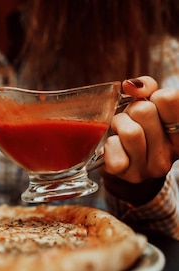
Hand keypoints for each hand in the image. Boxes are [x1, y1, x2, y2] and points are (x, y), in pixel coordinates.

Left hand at [102, 76, 178, 203]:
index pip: (169, 98)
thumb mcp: (149, 103)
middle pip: (144, 111)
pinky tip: (115, 147)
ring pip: (131, 132)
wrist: (125, 162)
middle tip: (131, 121)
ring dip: (119, 125)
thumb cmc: (139, 127)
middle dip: (130, 110)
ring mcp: (153, 166)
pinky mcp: (131, 175)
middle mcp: (173, 151)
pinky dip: (110, 144)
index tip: (152, 106)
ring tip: (121, 131)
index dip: (153, 96)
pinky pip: (116, 150)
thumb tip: (131, 85)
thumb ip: (146, 87)